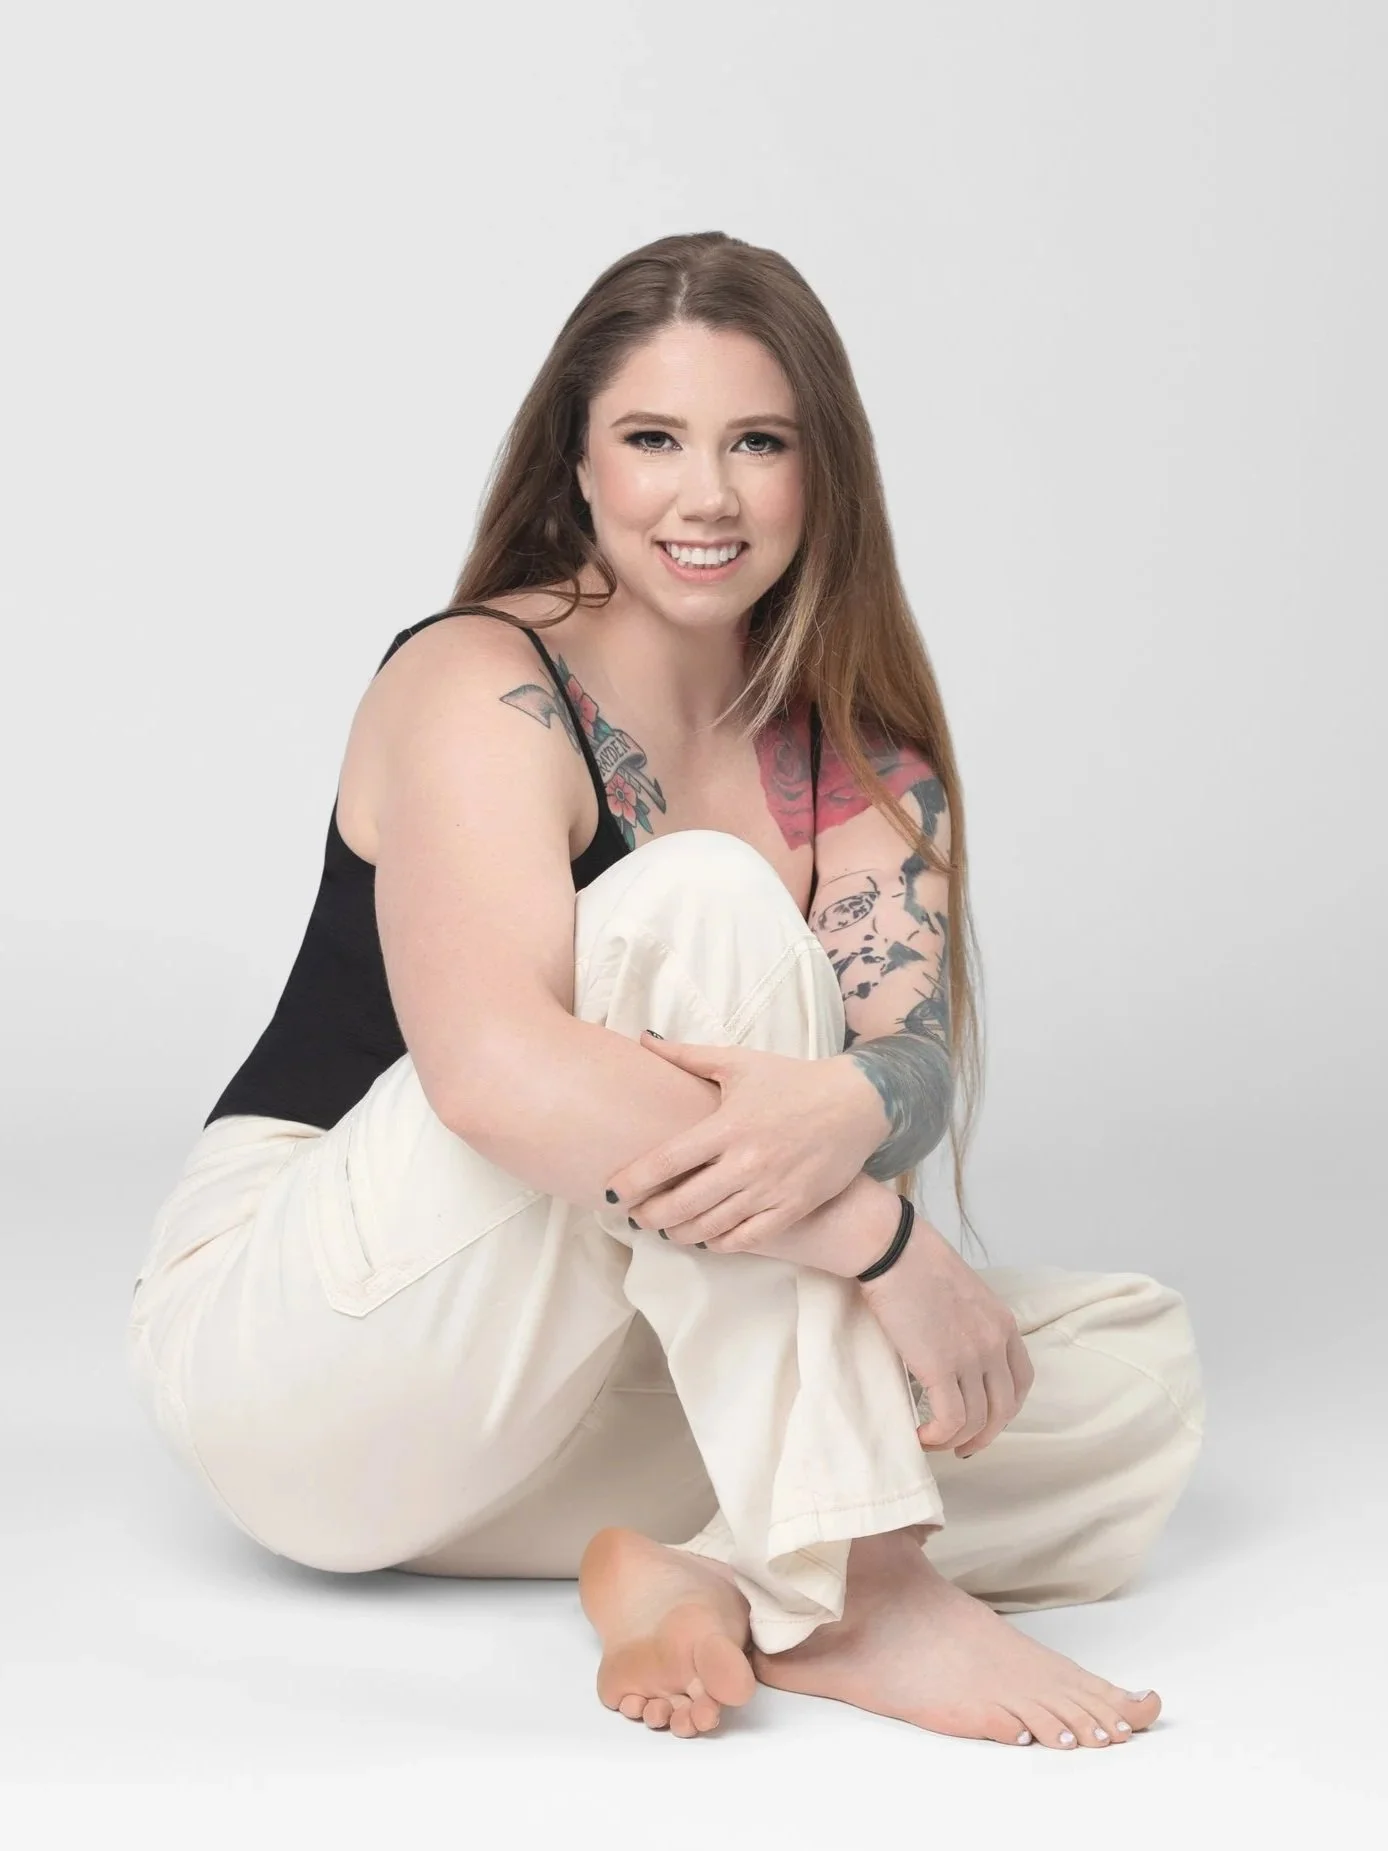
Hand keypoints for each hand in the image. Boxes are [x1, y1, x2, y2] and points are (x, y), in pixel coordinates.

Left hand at [603, 1034, 887, 1253]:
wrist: (856, 1103)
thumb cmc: (792, 1080)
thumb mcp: (739, 1061)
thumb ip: (686, 1056)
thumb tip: (642, 1038)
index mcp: (728, 1125)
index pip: (668, 1161)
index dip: (635, 1181)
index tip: (611, 1193)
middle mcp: (746, 1162)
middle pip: (683, 1203)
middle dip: (650, 1216)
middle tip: (634, 1217)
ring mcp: (771, 1189)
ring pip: (712, 1226)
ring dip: (680, 1232)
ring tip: (665, 1228)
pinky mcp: (794, 1207)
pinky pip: (748, 1238)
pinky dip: (720, 1243)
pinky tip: (706, 1238)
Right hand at [857, 1215, 1034, 1457]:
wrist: (893, 1248)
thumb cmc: (913, 1259)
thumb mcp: (957, 1290)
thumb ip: (965, 1320)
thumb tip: (946, 1344)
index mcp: (1002, 1322)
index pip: (1021, 1380)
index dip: (1005, 1408)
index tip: (985, 1420)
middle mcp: (995, 1342)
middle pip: (1004, 1408)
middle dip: (984, 1435)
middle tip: (961, 1447)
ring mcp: (972, 1356)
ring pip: (978, 1421)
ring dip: (956, 1440)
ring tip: (933, 1442)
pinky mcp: (942, 1367)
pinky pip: (951, 1420)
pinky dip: (938, 1436)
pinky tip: (920, 1435)